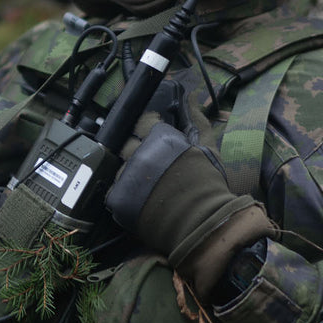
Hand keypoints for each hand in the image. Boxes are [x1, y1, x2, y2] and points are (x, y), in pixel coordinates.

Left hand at [105, 111, 274, 298]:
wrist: (204, 227)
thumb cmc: (209, 187)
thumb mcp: (208, 148)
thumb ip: (196, 119)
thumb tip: (190, 95)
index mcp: (161, 138)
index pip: (142, 120)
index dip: (146, 128)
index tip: (151, 137)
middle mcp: (140, 154)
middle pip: (125, 141)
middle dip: (134, 148)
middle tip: (148, 164)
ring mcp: (126, 176)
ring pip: (117, 165)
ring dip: (127, 172)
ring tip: (145, 186)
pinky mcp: (117, 199)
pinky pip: (113, 190)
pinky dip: (123, 193)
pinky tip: (139, 200)